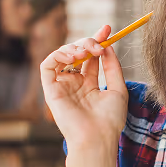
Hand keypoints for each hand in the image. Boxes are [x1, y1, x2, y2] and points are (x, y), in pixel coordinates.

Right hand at [40, 25, 127, 147]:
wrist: (97, 138)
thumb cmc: (110, 120)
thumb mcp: (118, 89)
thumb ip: (113, 67)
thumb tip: (108, 46)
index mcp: (89, 84)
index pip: (90, 57)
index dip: (98, 40)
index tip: (108, 29)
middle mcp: (74, 84)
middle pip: (77, 53)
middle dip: (88, 41)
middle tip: (99, 43)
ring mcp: (62, 86)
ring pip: (61, 56)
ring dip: (74, 47)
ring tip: (88, 51)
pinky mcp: (50, 90)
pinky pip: (47, 66)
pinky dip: (58, 55)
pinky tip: (73, 57)